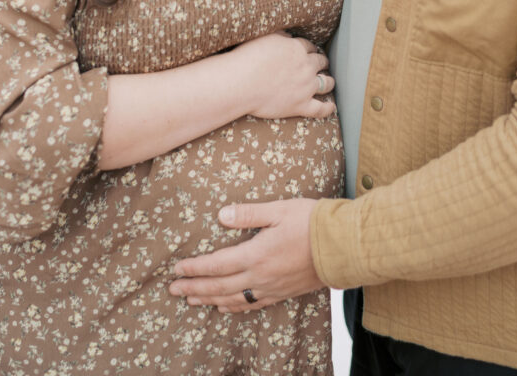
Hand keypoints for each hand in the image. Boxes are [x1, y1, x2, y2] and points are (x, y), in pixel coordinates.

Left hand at [169, 198, 324, 310]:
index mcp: (256, 255)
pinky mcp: (283, 293)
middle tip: (173, 289)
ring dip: (210, 300)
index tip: (176, 269)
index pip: (216, 265)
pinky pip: (253, 305)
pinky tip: (227, 307)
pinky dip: (235, 307)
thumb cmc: (312, 223)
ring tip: (192, 301)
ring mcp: (271, 288)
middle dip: (194, 288)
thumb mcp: (279, 210)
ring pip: (233, 299)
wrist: (342, 247)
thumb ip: (248, 214)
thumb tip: (221, 215)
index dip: (194, 268)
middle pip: (219, 286)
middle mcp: (260, 276)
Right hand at [232, 32, 335, 119]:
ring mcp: (306, 87)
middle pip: (320, 62)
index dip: (309, 50)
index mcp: (297, 49)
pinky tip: (331, 107)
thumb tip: (287, 35)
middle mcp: (306, 66)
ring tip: (329, 82)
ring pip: (326, 83)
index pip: (309, 47)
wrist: (242, 82)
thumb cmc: (249, 58)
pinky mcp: (301, 105)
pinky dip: (328, 108)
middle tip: (320, 64)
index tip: (308, 52)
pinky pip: (320, 109)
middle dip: (321, 62)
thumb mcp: (265, 37)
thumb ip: (280, 36)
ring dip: (328, 81)